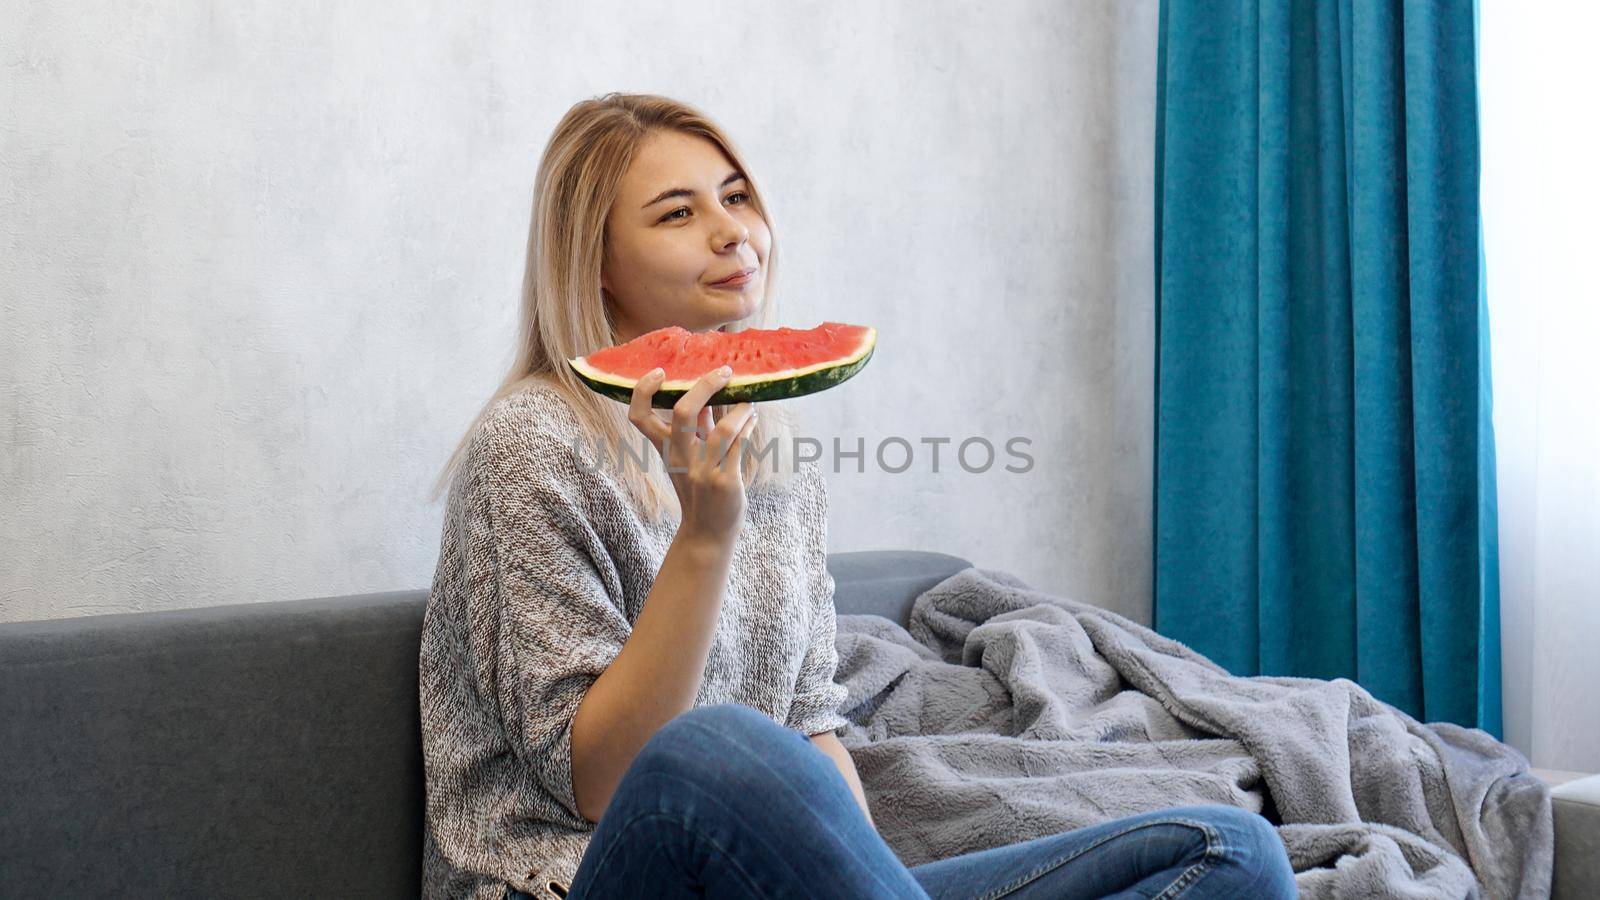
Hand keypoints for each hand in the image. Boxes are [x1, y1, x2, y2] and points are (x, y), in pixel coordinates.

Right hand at [626, 365, 757, 543]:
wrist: (707, 533)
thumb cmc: (699, 490)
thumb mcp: (689, 457)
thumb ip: (698, 428)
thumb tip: (711, 396)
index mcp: (665, 449)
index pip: (638, 416)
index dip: (644, 390)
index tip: (661, 372)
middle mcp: (679, 457)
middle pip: (682, 412)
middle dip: (705, 386)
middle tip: (724, 372)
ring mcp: (702, 470)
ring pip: (722, 428)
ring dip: (740, 409)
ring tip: (748, 401)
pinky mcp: (724, 481)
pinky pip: (739, 445)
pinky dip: (748, 425)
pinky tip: (752, 418)